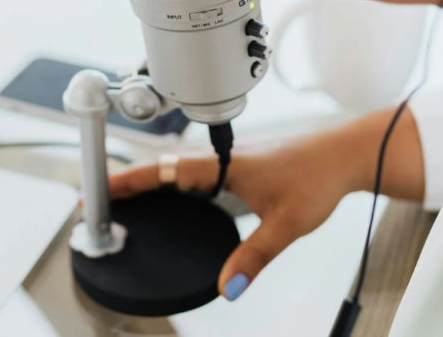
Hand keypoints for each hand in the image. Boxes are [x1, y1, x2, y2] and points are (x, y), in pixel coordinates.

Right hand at [109, 133, 362, 301]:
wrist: (345, 155)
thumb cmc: (319, 177)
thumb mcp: (285, 224)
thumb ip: (254, 257)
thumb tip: (227, 286)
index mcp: (224, 164)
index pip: (165, 171)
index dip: (130, 181)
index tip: (101, 189)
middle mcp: (222, 158)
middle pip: (163, 168)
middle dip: (128, 182)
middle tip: (97, 198)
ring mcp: (230, 160)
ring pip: (178, 169)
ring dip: (150, 181)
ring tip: (123, 198)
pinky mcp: (240, 166)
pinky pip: (194, 173)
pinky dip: (173, 183)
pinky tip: (172, 198)